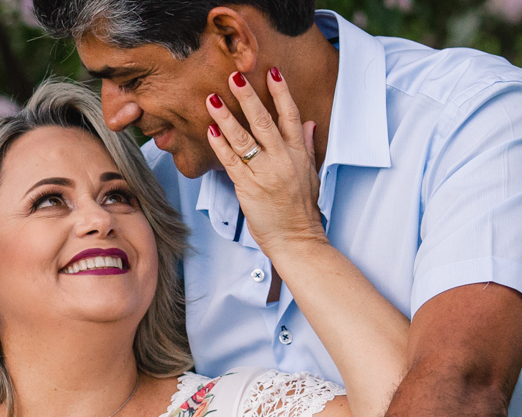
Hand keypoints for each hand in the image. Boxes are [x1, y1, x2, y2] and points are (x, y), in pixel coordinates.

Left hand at [204, 68, 324, 261]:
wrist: (296, 238)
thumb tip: (309, 123)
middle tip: (235, 76)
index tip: (272, 72)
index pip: (290, 116)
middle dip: (249, 97)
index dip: (281, 93)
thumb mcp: (311, 173)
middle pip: (264, 121)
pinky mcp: (248, 187)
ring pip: (244, 138)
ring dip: (226, 117)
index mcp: (298, 153)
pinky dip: (220, 145)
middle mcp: (282, 159)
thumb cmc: (301, 209)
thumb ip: (308, 146)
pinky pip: (231, 161)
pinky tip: (210, 130)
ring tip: (213, 98)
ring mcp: (264, 172)